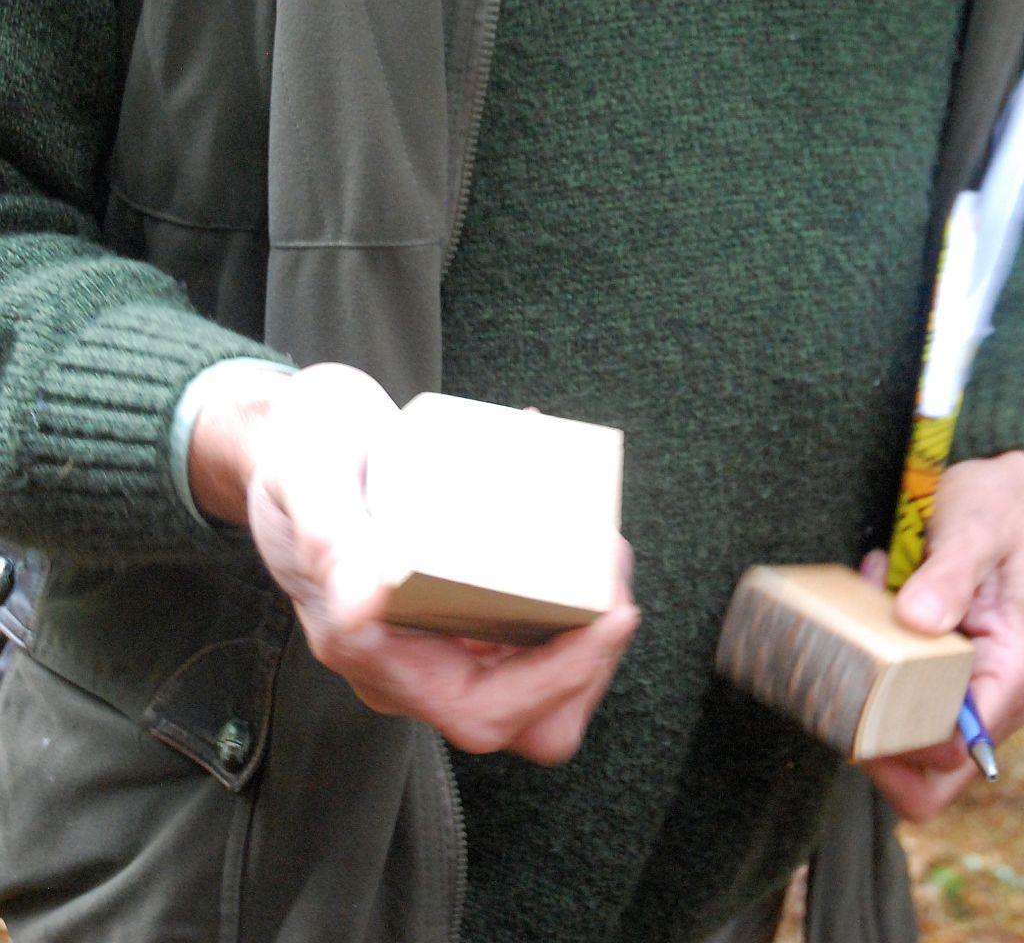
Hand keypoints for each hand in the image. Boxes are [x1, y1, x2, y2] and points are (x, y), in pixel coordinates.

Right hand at [189, 362, 639, 762]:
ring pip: (537, 672)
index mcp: (371, 653)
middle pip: (527, 713)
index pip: (484, 713)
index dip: (558, 680)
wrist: (285, 433)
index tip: (613, 613)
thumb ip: (328, 542)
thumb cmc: (295, 453)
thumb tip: (360, 611)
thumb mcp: (307, 481)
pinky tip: (570, 504)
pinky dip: (567, 577)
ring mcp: (435, 631)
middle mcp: (409, 658)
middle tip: (611, 567)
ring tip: (602, 540)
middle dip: (590, 656)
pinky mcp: (457, 596)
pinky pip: (528, 617)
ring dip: (588, 622)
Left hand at [860, 449, 1023, 820]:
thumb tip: (917, 620)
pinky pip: (913, 690)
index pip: (961, 751)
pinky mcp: (954, 663)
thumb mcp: (978, 528)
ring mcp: (979, 680)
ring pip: (920, 734)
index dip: (907, 745)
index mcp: (1019, 668)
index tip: (859, 704)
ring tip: (861, 624)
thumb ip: (950, 573)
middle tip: (841, 689)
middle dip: (883, 739)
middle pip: (940, 767)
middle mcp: (1002, 688)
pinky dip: (880, 661)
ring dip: (877, 692)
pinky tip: (872, 600)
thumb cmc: (1003, 505)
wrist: (1018, 487)